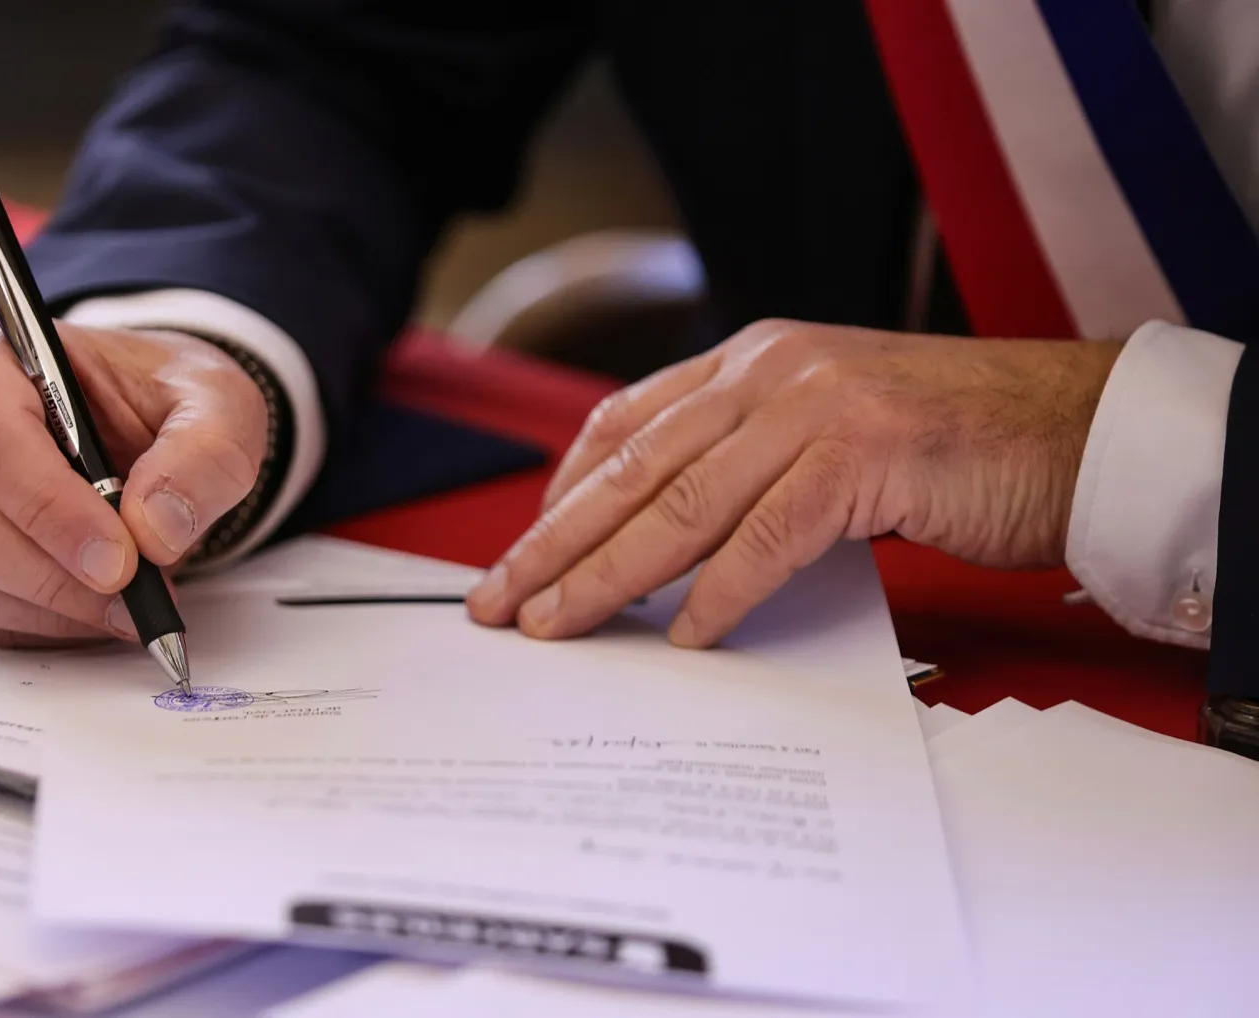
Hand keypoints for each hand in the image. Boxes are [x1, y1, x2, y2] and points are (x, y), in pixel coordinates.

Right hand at [0, 315, 266, 645]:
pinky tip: (96, 612)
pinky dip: (38, 623)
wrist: (150, 426)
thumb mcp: (218, 403)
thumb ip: (204, 454)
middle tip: (135, 599)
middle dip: (54, 573)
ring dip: (50, 606)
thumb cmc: (167, 399)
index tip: (120, 559)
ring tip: (130, 608)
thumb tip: (156, 526)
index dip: (50, 507)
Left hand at [466, 319, 1122, 646]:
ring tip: (556, 627)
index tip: (527, 543)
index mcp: (756, 359)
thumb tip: (674, 532)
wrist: (1074, 428)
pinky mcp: (865, 456)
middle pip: (632, 467)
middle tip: (498, 601)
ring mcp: (816, 407)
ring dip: (607, 575)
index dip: (565, 486)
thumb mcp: (830, 424)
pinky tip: (683, 636)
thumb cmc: (955, 440)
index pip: (627, 420)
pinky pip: (767, 536)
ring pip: (680, 503)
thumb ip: (752, 456)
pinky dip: (719, 592)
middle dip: (554, 542)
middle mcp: (771, 372)